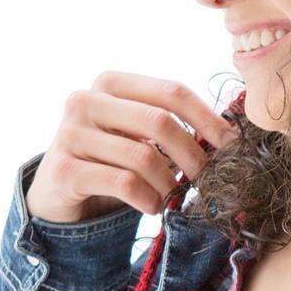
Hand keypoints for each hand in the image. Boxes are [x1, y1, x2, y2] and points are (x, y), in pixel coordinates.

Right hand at [25, 70, 237, 221]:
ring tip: (172, 197)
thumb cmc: (111, 161)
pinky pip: (124, 184)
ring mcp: (70, 133)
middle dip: (193, 155)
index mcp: (112, 83)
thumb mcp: (140, 137)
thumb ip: (173, 128)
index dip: (208, 119)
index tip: (232, 146)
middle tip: (207, 179)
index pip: (172, 92)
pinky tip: (152, 206)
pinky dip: (149, 200)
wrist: (59, 193)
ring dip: (169, 184)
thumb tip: (230, 137)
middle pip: (160, 122)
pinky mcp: (63, 169)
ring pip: (143, 157)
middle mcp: (86, 100)